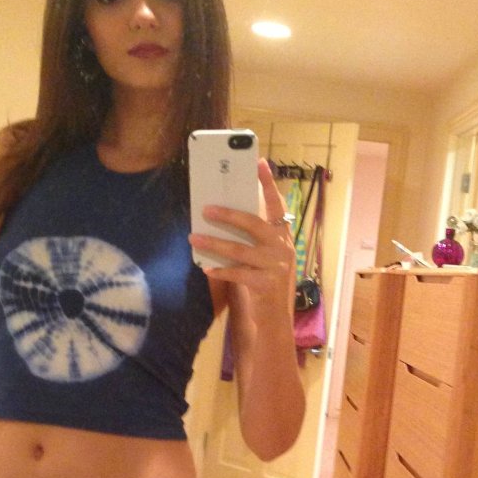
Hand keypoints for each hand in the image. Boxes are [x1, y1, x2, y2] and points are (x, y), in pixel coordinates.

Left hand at [189, 158, 295, 315]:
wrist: (274, 315)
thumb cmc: (264, 277)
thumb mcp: (263, 253)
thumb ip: (252, 235)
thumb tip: (220, 214)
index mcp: (282, 235)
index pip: (276, 204)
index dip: (268, 183)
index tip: (259, 162)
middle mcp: (282, 247)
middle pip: (254, 225)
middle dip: (229, 215)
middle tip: (206, 209)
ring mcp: (276, 266)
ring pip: (241, 251)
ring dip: (215, 244)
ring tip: (194, 238)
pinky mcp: (265, 284)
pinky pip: (238, 274)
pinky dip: (220, 270)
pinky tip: (206, 267)